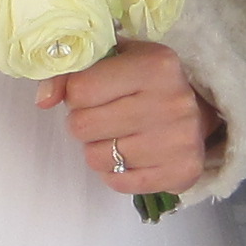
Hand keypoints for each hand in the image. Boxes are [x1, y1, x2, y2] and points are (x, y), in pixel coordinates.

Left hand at [37, 43, 223, 199]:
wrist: (202, 112)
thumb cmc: (148, 82)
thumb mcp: (116, 61)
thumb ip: (72, 72)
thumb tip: (43, 99)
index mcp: (156, 65)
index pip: (80, 89)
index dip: (77, 94)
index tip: (93, 92)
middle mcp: (171, 102)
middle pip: (82, 126)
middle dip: (84, 123)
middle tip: (103, 117)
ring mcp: (178, 141)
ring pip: (96, 159)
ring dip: (99, 149)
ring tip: (118, 135)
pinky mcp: (181, 173)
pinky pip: (118, 183)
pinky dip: (116, 173)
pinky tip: (131, 155)